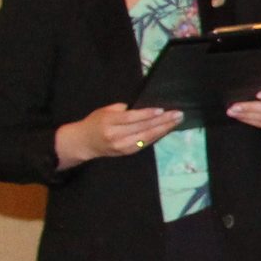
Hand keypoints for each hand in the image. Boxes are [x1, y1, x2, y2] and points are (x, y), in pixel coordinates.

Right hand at [55, 103, 182, 169]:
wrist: (82, 143)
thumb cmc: (95, 122)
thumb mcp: (105, 110)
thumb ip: (122, 109)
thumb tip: (143, 108)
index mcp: (109, 122)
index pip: (131, 118)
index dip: (147, 114)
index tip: (162, 110)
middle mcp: (116, 136)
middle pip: (142, 128)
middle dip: (162, 121)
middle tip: (178, 114)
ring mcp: (121, 146)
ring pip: (146, 137)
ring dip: (164, 129)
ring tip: (176, 121)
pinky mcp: (126, 152)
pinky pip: (144, 144)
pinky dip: (157, 136)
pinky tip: (166, 130)